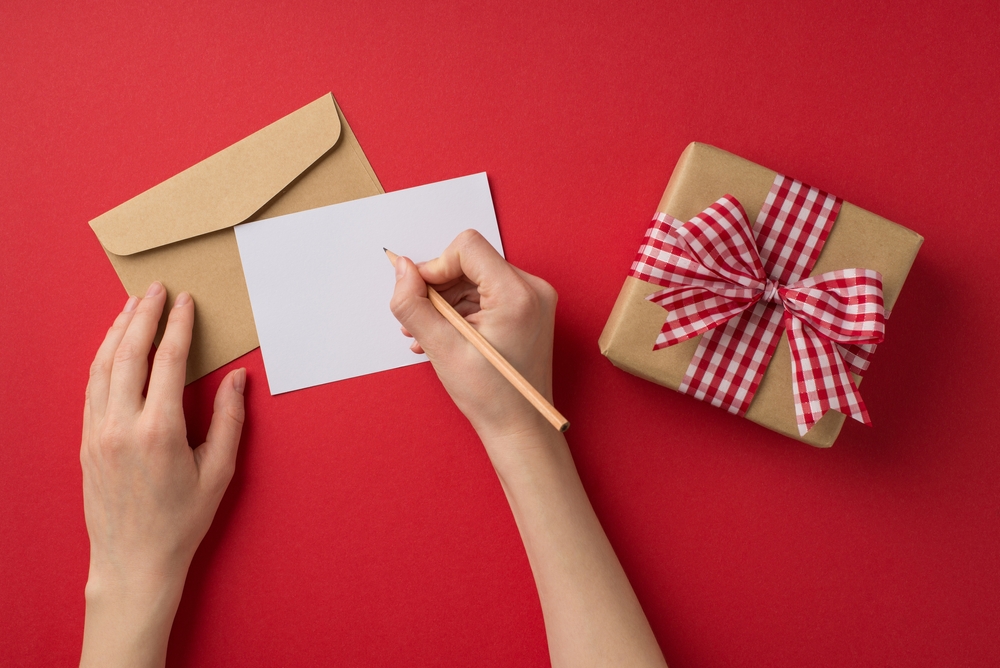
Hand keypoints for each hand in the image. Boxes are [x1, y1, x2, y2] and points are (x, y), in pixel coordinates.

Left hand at [80, 282, 245, 666]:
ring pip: (102, 365)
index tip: (187, 302)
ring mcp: (97, 432)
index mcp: (159, 431)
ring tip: (133, 305)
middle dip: (144, 315)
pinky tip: (112, 345)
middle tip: (158, 290)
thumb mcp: (219, 472)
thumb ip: (230, 419)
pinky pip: (91, 387)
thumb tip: (237, 377)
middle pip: (128, 353)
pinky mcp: (86, 441)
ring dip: (118, 330)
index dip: (179, 327)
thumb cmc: (182, 521)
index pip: (168, 362)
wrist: (134, 561)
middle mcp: (122, 426)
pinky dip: (102, 358)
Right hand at [389, 230, 557, 442]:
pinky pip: (486, 293)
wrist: (520, 427)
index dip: (435, 267)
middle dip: (438, 288)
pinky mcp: (528, 309)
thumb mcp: (441, 347)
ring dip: (446, 301)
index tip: (420, 296)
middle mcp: (532, 288)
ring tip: (426, 334)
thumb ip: (413, 303)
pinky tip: (443, 335)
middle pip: (470, 262)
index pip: (467, 247)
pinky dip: (462, 310)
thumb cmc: (491, 395)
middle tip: (417, 320)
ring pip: (475, 277)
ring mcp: (533, 299)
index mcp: (517, 293)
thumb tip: (400, 268)